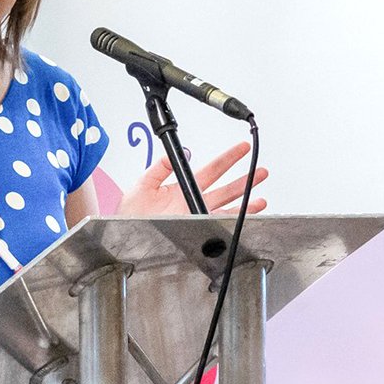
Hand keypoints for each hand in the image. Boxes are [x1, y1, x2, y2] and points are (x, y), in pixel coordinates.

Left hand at [117, 141, 267, 216]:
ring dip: (244, 203)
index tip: (241, 149)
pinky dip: (233, 222)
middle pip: (225, 189)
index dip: (227, 159)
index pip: (210, 170)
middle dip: (244, 180)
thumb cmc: (128, 214)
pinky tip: (246, 218)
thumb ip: (160, 167)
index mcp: (181, 188)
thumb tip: (178, 153)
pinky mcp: (193, 230)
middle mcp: (191, 202)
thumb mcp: (142, 184)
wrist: (122, 234)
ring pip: (226, 208)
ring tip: (261, 198)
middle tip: (260, 171)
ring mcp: (194, 217)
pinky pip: (217, 226)